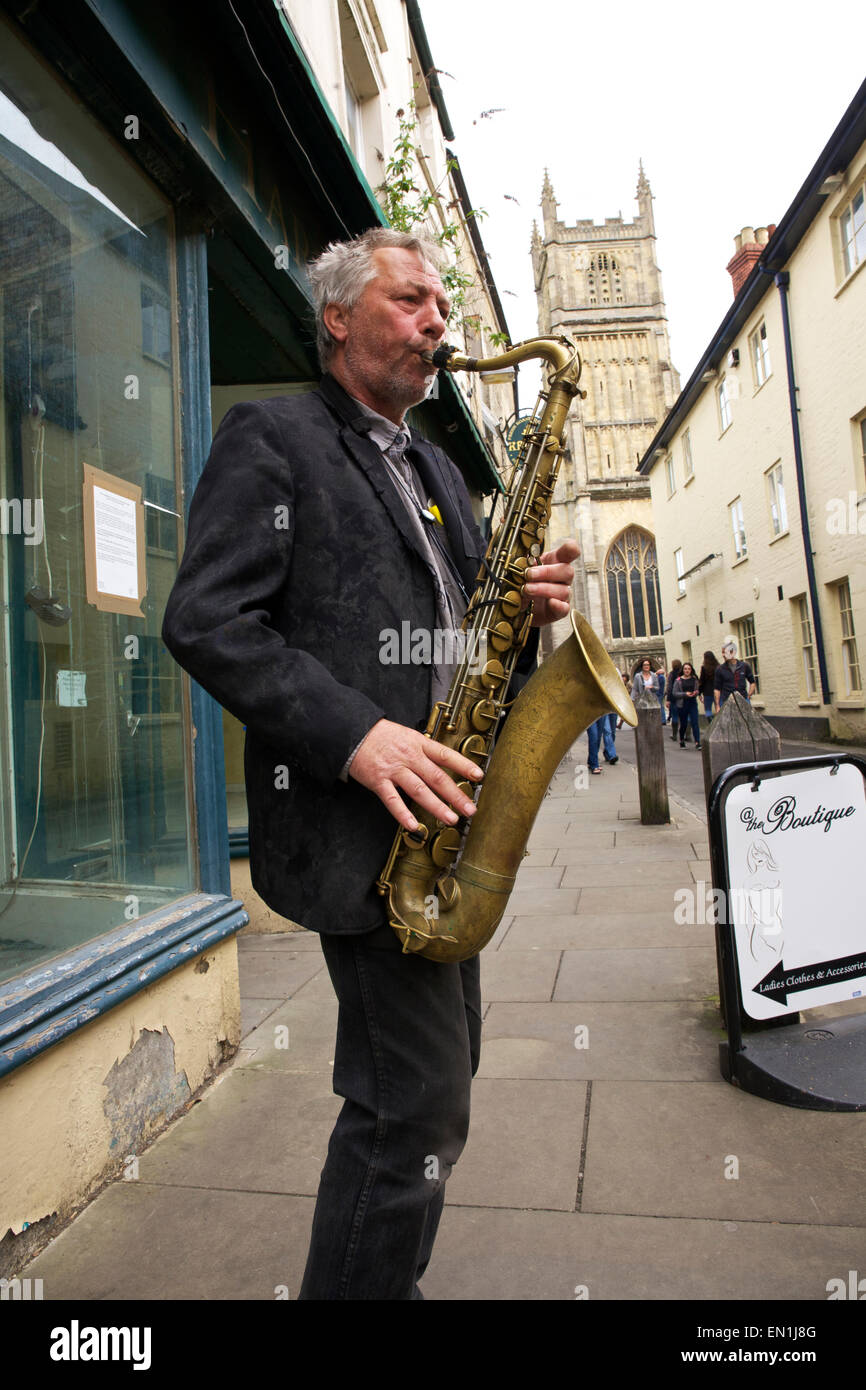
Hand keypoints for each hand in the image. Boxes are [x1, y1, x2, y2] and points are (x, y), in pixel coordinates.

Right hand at [348, 718, 483, 830]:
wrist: (354, 733)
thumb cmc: (382, 736)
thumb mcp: (408, 735)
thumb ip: (424, 750)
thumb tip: (444, 764)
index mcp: (418, 744)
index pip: (446, 755)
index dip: (464, 765)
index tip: (479, 776)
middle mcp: (409, 757)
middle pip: (437, 777)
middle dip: (456, 795)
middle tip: (470, 809)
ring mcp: (394, 769)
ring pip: (419, 790)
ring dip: (437, 806)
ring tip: (451, 819)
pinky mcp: (378, 781)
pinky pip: (392, 800)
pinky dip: (403, 814)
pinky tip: (414, 825)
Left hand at [522, 538, 578, 626]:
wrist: (518, 608)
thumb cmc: (523, 584)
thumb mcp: (520, 570)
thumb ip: (523, 563)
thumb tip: (523, 559)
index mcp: (554, 562)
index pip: (569, 552)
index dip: (571, 549)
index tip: (568, 547)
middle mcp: (561, 578)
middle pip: (567, 571)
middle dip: (547, 572)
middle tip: (528, 575)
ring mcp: (561, 595)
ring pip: (563, 590)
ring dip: (544, 589)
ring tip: (527, 590)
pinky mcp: (558, 611)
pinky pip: (564, 608)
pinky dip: (558, 606)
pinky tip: (550, 603)